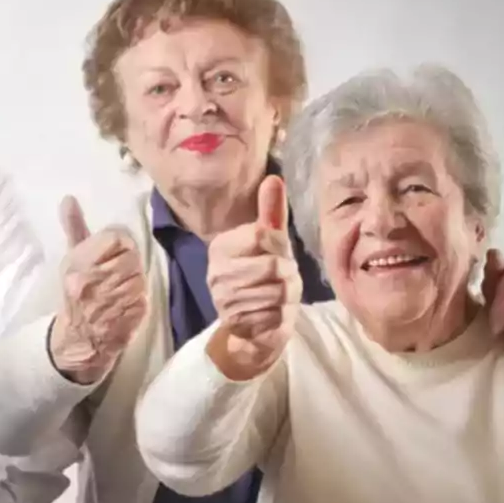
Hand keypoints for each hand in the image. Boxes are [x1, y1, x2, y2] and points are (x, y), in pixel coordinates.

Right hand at [48, 195, 146, 384]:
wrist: (78, 339)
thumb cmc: (75, 293)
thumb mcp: (71, 260)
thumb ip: (74, 229)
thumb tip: (68, 199)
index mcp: (79, 264)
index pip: (115, 237)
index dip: (119, 241)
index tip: (113, 251)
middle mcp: (94, 282)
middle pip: (130, 255)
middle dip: (128, 261)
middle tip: (119, 269)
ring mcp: (113, 301)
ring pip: (139, 275)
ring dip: (134, 279)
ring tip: (121, 286)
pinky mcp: (130, 316)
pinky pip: (144, 296)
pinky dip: (139, 298)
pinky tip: (126, 302)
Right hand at [205, 175, 301, 379]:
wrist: (252, 324)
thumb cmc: (264, 275)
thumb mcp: (272, 242)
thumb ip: (271, 212)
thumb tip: (274, 178)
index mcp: (221, 246)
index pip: (262, 235)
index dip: (280, 246)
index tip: (274, 253)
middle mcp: (216, 271)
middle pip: (273, 266)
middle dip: (287, 275)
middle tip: (279, 279)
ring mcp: (223, 298)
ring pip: (277, 292)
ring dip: (286, 296)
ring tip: (275, 296)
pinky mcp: (235, 322)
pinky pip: (274, 314)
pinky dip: (280, 315)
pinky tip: (270, 314)